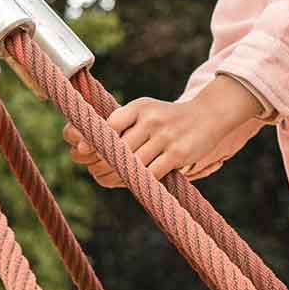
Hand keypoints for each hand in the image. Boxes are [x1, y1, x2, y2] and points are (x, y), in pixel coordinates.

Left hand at [63, 78, 262, 188]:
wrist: (208, 116)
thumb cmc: (167, 119)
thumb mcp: (144, 113)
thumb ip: (118, 125)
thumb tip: (80, 147)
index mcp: (138, 107)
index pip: (107, 125)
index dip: (91, 142)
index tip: (80, 152)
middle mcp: (150, 119)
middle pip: (116, 149)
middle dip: (101, 164)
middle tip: (95, 171)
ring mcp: (164, 136)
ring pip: (131, 164)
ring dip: (118, 176)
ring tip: (112, 179)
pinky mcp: (177, 153)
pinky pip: (150, 173)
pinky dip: (140, 182)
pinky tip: (134, 182)